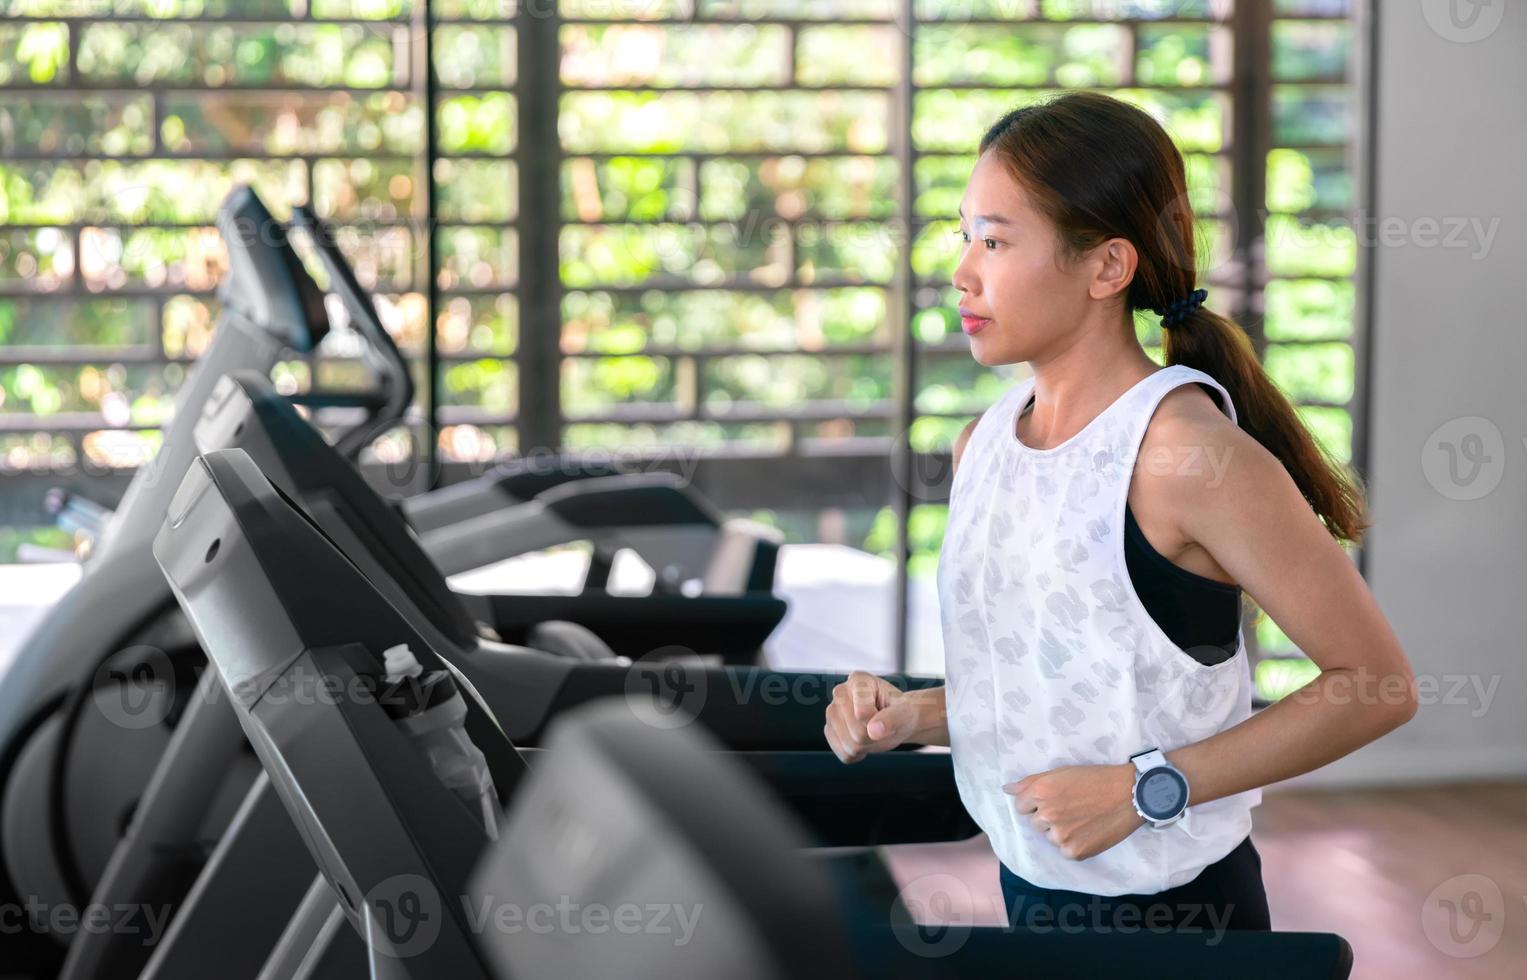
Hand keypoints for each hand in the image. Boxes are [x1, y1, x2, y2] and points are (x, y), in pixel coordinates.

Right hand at [824, 671, 921, 763]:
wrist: (896, 720)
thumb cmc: (901, 711)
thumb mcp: (905, 712)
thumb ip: (892, 718)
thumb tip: (874, 731)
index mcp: (859, 680)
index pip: (862, 713)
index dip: (879, 722)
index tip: (888, 713)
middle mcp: (840, 693)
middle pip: (856, 732)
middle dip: (874, 736)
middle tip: (882, 726)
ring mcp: (832, 712)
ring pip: (849, 745)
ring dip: (867, 746)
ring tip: (873, 732)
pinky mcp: (829, 730)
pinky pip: (843, 753)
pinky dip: (858, 754)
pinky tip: (864, 741)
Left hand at [1004, 764, 1144, 860]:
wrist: (1131, 794)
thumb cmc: (1095, 779)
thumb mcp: (1061, 773)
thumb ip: (1030, 782)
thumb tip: (1006, 789)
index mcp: (1040, 792)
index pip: (1020, 806)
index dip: (1036, 802)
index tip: (1054, 799)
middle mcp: (1046, 815)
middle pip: (1034, 823)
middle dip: (1047, 817)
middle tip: (1072, 808)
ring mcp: (1060, 835)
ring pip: (1049, 838)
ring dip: (1060, 831)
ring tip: (1082, 818)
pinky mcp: (1074, 851)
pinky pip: (1064, 850)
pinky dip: (1074, 844)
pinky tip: (1089, 830)